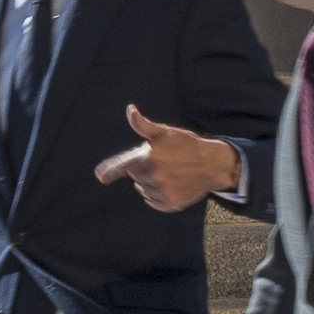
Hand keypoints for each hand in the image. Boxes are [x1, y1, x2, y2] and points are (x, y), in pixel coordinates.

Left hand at [95, 107, 241, 211]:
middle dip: (144, 169)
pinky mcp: (171, 203)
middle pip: (136, 176)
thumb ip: (143, 125)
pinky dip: (159, 195)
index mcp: (149, 157)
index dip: (110, 170)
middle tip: (162, 161)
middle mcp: (154, 176)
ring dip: (152, 182)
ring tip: (170, 172)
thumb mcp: (165, 132)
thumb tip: (130, 110)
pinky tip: (172, 185)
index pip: (124, 165)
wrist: (213, 164)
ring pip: (145, 189)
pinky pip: (154, 202)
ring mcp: (162, 191)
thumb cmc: (188, 145)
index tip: (99, 175)